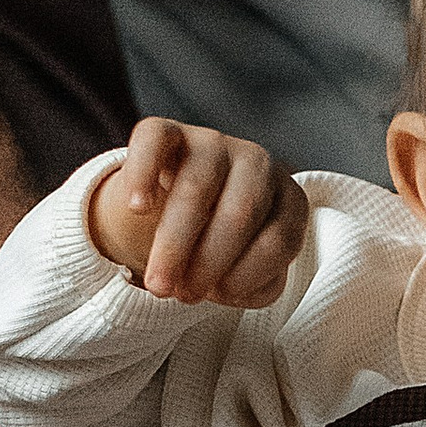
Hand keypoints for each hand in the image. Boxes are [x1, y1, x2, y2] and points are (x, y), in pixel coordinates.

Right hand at [87, 118, 308, 306]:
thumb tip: (233, 286)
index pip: (281, 239)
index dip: (249, 274)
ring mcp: (213, 142)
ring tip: (157, 284)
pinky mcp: (168, 130)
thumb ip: (253, 286)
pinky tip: (137, 208)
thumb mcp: (244, 271)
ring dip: (175, 241)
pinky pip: (156, 141)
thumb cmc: (216, 249)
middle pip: (240, 213)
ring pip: (196, 187)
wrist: (168, 215)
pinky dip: (144, 173)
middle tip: (181, 296)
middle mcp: (257, 163)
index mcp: (287, 198)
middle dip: (209, 261)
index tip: (218, 297)